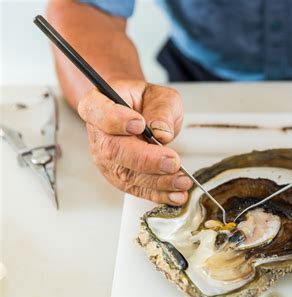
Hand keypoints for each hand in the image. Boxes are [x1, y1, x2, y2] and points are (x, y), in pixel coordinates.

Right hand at [78, 80, 191, 204]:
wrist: (139, 114)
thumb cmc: (145, 101)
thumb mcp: (159, 96)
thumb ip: (161, 110)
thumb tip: (161, 132)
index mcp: (98, 104)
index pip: (98, 111)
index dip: (116, 120)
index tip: (139, 124)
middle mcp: (98, 134)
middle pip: (114, 150)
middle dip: (146, 159)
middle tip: (172, 161)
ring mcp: (106, 159)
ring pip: (127, 174)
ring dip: (157, 181)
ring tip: (182, 181)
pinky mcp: (119, 177)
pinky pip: (137, 188)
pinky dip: (158, 194)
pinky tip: (176, 194)